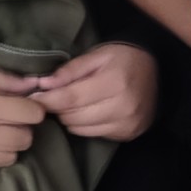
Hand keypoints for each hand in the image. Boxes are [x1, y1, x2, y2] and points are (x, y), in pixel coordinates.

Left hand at [28, 40, 158, 145]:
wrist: (158, 72)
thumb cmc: (123, 59)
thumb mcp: (97, 55)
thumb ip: (70, 70)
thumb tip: (42, 84)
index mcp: (115, 82)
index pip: (70, 98)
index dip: (47, 99)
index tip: (33, 97)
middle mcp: (124, 106)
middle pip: (73, 116)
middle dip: (58, 108)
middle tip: (55, 97)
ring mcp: (127, 123)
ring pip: (80, 129)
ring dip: (70, 118)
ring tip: (72, 104)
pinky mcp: (128, 133)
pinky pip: (93, 134)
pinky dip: (85, 125)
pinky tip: (89, 112)